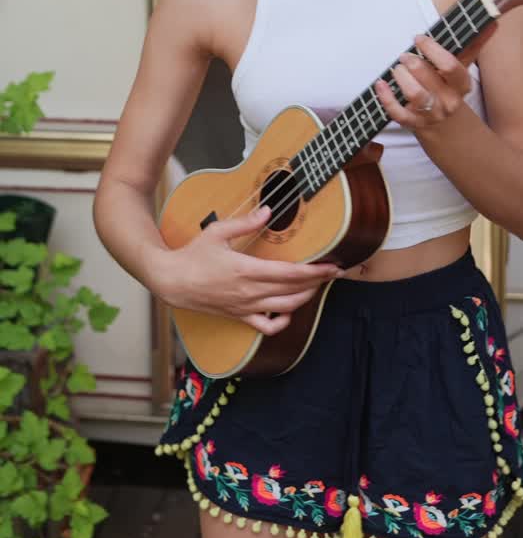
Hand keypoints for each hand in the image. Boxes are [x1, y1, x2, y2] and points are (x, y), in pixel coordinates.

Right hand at [155, 205, 340, 335]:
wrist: (172, 281)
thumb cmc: (193, 255)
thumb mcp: (218, 231)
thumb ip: (245, 223)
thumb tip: (268, 211)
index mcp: (246, 270)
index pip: (290, 274)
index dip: (315, 272)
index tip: (332, 266)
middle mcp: (249, 292)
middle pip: (293, 291)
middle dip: (318, 282)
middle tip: (334, 273)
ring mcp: (245, 307)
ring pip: (285, 308)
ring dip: (305, 298)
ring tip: (317, 286)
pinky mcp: (239, 316)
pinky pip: (266, 326)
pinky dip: (282, 322)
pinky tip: (289, 310)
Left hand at [375, 34, 470, 129]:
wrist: (445, 123)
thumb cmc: (449, 87)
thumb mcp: (462, 67)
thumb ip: (473, 45)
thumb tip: (492, 23)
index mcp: (461, 84)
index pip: (450, 66)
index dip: (432, 50)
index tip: (419, 39)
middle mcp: (448, 100)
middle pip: (428, 77)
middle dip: (412, 62)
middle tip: (405, 55)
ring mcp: (431, 113)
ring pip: (414, 94)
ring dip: (401, 76)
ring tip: (398, 69)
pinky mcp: (413, 123)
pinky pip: (398, 112)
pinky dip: (386, 98)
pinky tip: (381, 84)